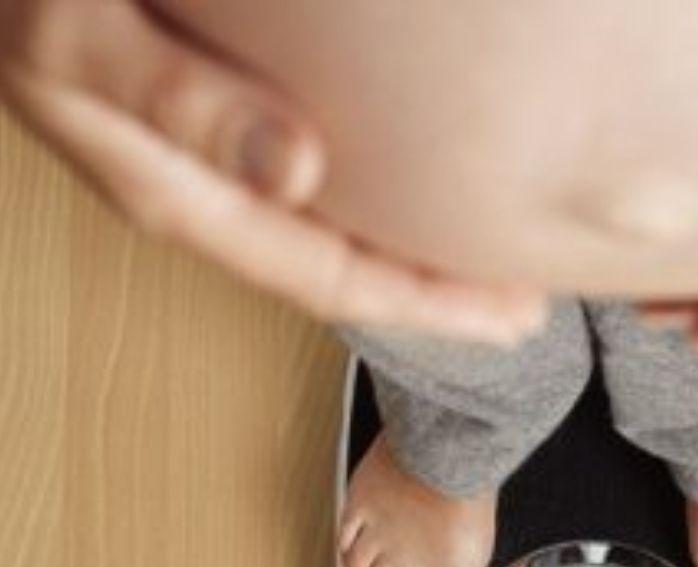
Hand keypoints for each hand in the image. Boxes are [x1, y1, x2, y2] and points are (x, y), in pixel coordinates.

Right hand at [0, 0, 546, 344]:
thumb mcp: (82, 34)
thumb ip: (178, 103)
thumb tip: (293, 168)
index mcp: (185, 194)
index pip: (329, 277)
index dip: (425, 305)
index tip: (509, 316)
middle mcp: (212, 190)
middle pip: (348, 266)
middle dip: (440, 292)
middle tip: (532, 304)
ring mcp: (221, 158)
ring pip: (343, 224)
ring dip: (422, 246)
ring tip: (498, 256)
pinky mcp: (230, 115)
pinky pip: (330, 176)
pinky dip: (391, 187)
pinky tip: (427, 175)